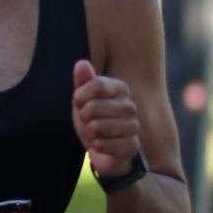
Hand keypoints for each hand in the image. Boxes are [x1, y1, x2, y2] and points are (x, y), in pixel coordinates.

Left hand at [72, 59, 140, 178]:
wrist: (102, 149)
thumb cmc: (92, 119)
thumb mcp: (83, 99)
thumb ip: (83, 81)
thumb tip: (82, 63)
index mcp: (120, 89)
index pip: (97, 84)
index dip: (80, 96)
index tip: (79, 103)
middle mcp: (130, 106)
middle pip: (94, 106)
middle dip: (83, 117)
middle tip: (88, 121)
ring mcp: (133, 127)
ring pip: (97, 127)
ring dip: (89, 133)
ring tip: (94, 133)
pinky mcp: (131, 146)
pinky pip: (102, 144)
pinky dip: (95, 146)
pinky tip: (99, 145)